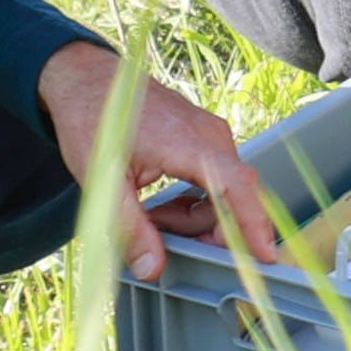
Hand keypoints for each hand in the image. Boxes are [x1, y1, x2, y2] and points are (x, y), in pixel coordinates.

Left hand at [38, 40, 284, 283]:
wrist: (86, 81)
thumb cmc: (92, 122)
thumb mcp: (103, 183)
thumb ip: (130, 228)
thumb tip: (152, 269)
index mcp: (187, 143)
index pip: (237, 186)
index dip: (255, 223)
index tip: (264, 257)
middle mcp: (210, 135)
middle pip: (233, 198)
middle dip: (206, 231)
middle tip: (162, 241)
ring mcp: (211, 134)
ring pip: (225, 193)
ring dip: (196, 217)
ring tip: (151, 217)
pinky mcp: (206, 137)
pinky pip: (217, 180)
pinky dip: (196, 201)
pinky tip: (161, 204)